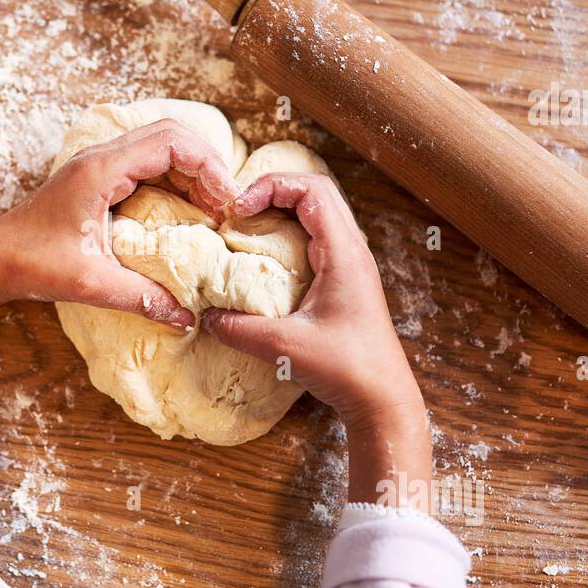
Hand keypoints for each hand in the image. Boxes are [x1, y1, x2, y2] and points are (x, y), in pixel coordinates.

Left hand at [0, 120, 238, 347]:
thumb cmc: (32, 264)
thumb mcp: (90, 284)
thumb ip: (141, 297)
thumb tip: (185, 317)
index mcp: (100, 170)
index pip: (170, 143)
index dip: (208, 166)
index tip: (227, 200)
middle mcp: (100, 157)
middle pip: (171, 136)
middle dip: (206, 165)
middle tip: (226, 204)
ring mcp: (98, 164)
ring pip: (160, 147)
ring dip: (191, 172)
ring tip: (213, 209)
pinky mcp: (97, 177)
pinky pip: (146, 165)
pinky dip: (173, 181)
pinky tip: (185, 212)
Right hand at [201, 173, 431, 505]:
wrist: (384, 400)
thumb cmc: (346, 369)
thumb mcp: (285, 348)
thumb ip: (239, 329)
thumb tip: (203, 316)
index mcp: (345, 253)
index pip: (312, 190)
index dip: (271, 187)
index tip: (238, 209)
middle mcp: (352, 250)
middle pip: (314, 192)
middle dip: (272, 191)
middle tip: (237, 211)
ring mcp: (350, 265)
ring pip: (315, 215)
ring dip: (280, 212)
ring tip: (245, 228)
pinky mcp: (344, 282)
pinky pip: (314, 240)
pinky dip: (286, 236)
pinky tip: (263, 259)